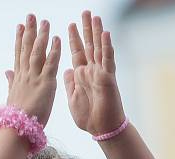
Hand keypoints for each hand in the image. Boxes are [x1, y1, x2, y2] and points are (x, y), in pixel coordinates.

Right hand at [4, 14, 60, 126]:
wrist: (16, 129)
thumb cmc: (15, 118)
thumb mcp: (12, 96)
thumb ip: (10, 82)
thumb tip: (6, 72)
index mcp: (18, 79)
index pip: (19, 54)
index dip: (19, 39)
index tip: (20, 25)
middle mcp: (25, 75)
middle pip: (26, 49)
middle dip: (29, 31)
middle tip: (31, 16)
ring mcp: (34, 78)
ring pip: (37, 52)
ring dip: (41, 36)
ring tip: (44, 21)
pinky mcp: (45, 84)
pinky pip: (51, 64)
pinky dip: (54, 51)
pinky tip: (56, 39)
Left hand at [64, 11, 124, 135]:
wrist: (101, 129)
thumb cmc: (88, 117)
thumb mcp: (73, 98)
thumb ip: (70, 83)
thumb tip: (66, 70)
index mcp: (81, 75)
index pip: (77, 52)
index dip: (73, 39)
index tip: (70, 24)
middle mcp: (92, 71)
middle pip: (88, 45)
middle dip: (86, 29)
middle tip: (85, 12)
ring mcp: (101, 73)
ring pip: (98, 48)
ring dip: (97, 32)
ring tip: (94, 17)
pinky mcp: (108, 78)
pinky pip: (107, 60)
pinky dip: (106, 47)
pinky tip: (105, 34)